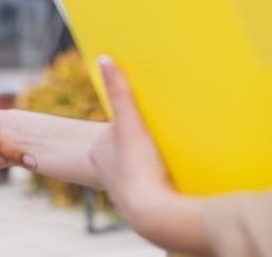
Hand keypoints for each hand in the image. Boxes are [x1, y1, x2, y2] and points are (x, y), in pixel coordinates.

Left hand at [91, 57, 209, 254]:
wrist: (154, 214)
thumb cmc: (139, 167)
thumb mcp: (130, 122)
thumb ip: (119, 91)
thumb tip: (104, 58)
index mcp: (98, 152)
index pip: (115, 130)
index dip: (130, 122)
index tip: (145, 119)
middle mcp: (107, 173)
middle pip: (126, 150)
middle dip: (141, 145)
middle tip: (158, 139)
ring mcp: (125, 191)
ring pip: (139, 170)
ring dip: (152, 164)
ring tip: (168, 158)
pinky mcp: (145, 205)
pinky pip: (153, 187)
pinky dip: (160, 181)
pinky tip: (173, 179)